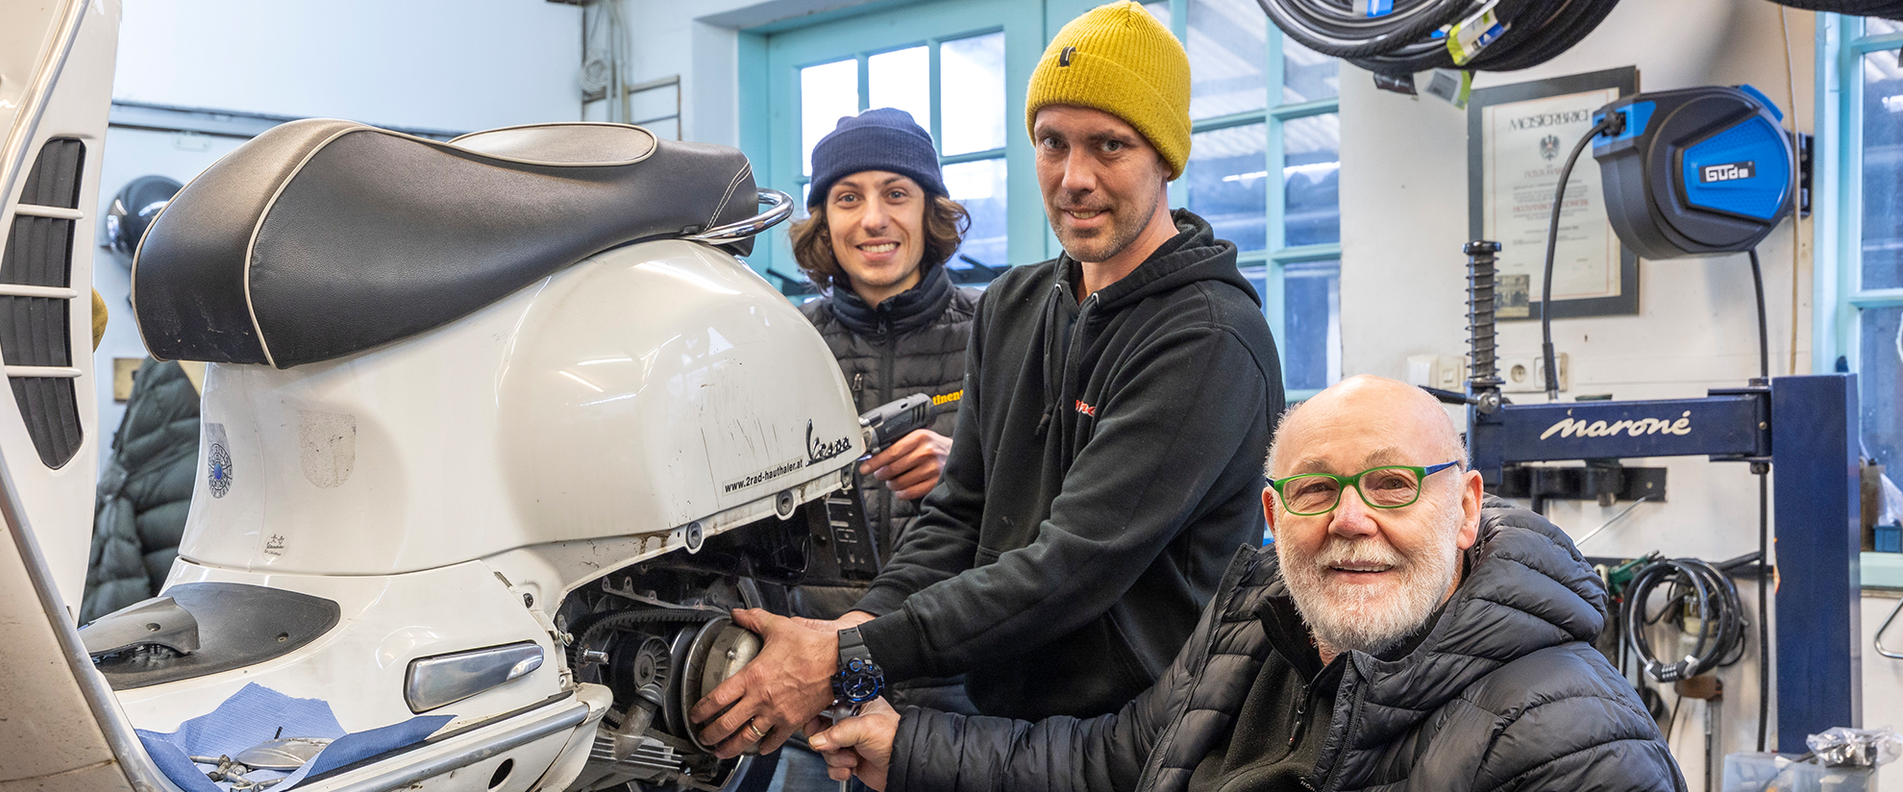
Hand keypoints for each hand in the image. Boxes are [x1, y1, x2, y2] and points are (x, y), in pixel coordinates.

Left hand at [689, 608, 837, 757]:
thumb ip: (754, 619)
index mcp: (753, 677)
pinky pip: (774, 740)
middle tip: (703, 738)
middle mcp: (761, 699)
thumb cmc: (811, 648)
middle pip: (727, 724)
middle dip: (710, 735)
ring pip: (747, 737)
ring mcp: (776, 713)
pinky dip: (764, 747)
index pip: (717, 699)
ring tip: (722, 751)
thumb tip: (738, 614)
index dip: (701, 710)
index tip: (695, 715)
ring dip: (731, 747)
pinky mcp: (792, 722)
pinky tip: (759, 748)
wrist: (839, 663)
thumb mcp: (778, 627)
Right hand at [806, 697, 899, 791]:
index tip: (813, 725)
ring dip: (836, 758)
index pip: (828, 705)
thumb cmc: (894, 738)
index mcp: (856, 705)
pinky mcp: (849, 759)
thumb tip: (817, 740)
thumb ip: (838, 732)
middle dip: (826, 742)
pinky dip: (838, 769)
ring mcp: (849, 742)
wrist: (903, 765)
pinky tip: (851, 767)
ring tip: (852, 757)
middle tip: (833, 745)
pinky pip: (831, 765)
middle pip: (821, 729)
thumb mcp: (865, 727)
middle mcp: (851, 722)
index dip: (817, 715)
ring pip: (825, 749)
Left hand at [860, 429, 951, 499]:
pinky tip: (901, 489)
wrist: (958, 454)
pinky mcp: (935, 482)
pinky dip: (901, 493)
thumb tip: (874, 453)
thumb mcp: (919, 437)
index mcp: (919, 437)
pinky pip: (910, 492)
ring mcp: (932, 468)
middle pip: (893, 469)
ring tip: (893, 481)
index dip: (874, 462)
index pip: (890, 452)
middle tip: (879, 474)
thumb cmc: (934, 446)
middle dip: (881, 474)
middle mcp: (926, 452)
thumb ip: (900, 443)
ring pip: (900, 482)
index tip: (865, 468)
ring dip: (891, 484)